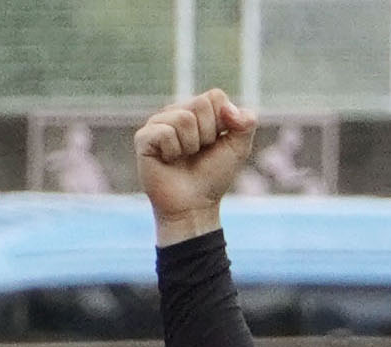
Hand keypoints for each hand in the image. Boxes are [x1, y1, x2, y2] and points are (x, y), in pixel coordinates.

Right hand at [134, 91, 257, 241]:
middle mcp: (176, 112)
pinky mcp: (144, 137)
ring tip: (183, 158)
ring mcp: (158, 122)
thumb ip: (246, 123)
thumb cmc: (213, 177)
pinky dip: (173, 151)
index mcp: (197, 111)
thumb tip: (229, 108)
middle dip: (208, 134)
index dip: (222, 123)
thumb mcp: (238, 150)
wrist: (194, 206)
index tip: (216, 143)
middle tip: (198, 152)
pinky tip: (168, 161)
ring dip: (191, 145)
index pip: (216, 97)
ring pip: (183, 118)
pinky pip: (165, 132)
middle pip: (200, 104)